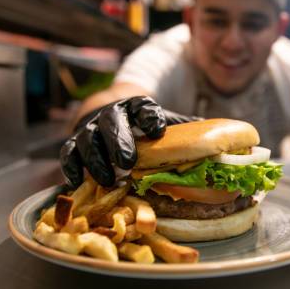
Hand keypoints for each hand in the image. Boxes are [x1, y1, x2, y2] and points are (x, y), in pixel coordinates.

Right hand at [60, 96, 197, 187]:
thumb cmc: (145, 128)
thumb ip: (186, 130)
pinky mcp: (73, 144)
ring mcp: (90, 128)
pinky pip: (68, 154)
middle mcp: (111, 114)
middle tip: (128, 162)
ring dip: (96, 159)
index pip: (143, 106)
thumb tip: (221, 139)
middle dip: (119, 141)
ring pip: (87, 139)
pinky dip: (71, 167)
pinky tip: (78, 182)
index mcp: (136, 106)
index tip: (158, 129)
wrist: (110, 118)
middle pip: (111, 122)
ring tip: (108, 179)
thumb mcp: (166, 124)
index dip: (149, 116)